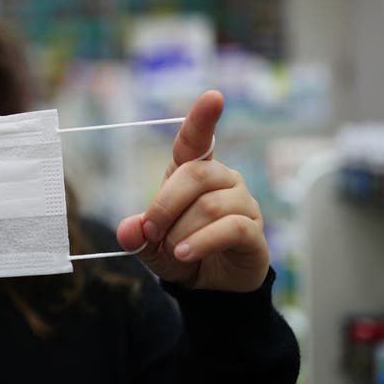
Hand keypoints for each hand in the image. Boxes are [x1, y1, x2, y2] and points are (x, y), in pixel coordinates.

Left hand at [116, 91, 269, 291]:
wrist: (209, 286)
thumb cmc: (180, 251)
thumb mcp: (149, 245)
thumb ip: (136, 235)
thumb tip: (128, 230)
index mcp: (194, 173)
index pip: (198, 140)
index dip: (203, 119)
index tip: (213, 97)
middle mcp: (223, 180)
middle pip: (196, 174)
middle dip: (164, 204)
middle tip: (150, 231)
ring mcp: (243, 204)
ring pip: (210, 205)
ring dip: (181, 230)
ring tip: (171, 250)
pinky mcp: (254, 231)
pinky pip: (230, 228)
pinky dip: (201, 242)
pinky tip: (184, 254)